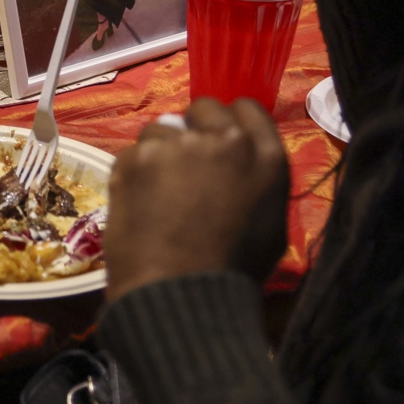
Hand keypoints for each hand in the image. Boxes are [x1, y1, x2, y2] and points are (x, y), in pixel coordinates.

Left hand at [104, 97, 289, 303]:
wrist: (180, 294)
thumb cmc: (233, 271)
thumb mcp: (271, 227)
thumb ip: (258, 182)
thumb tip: (242, 168)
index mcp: (266, 156)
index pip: (246, 108)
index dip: (228, 123)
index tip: (217, 140)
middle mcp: (224, 140)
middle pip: (203, 108)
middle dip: (193, 129)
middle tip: (185, 164)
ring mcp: (177, 144)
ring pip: (162, 128)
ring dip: (160, 151)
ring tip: (158, 193)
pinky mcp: (137, 157)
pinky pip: (133, 152)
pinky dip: (133, 172)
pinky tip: (138, 203)